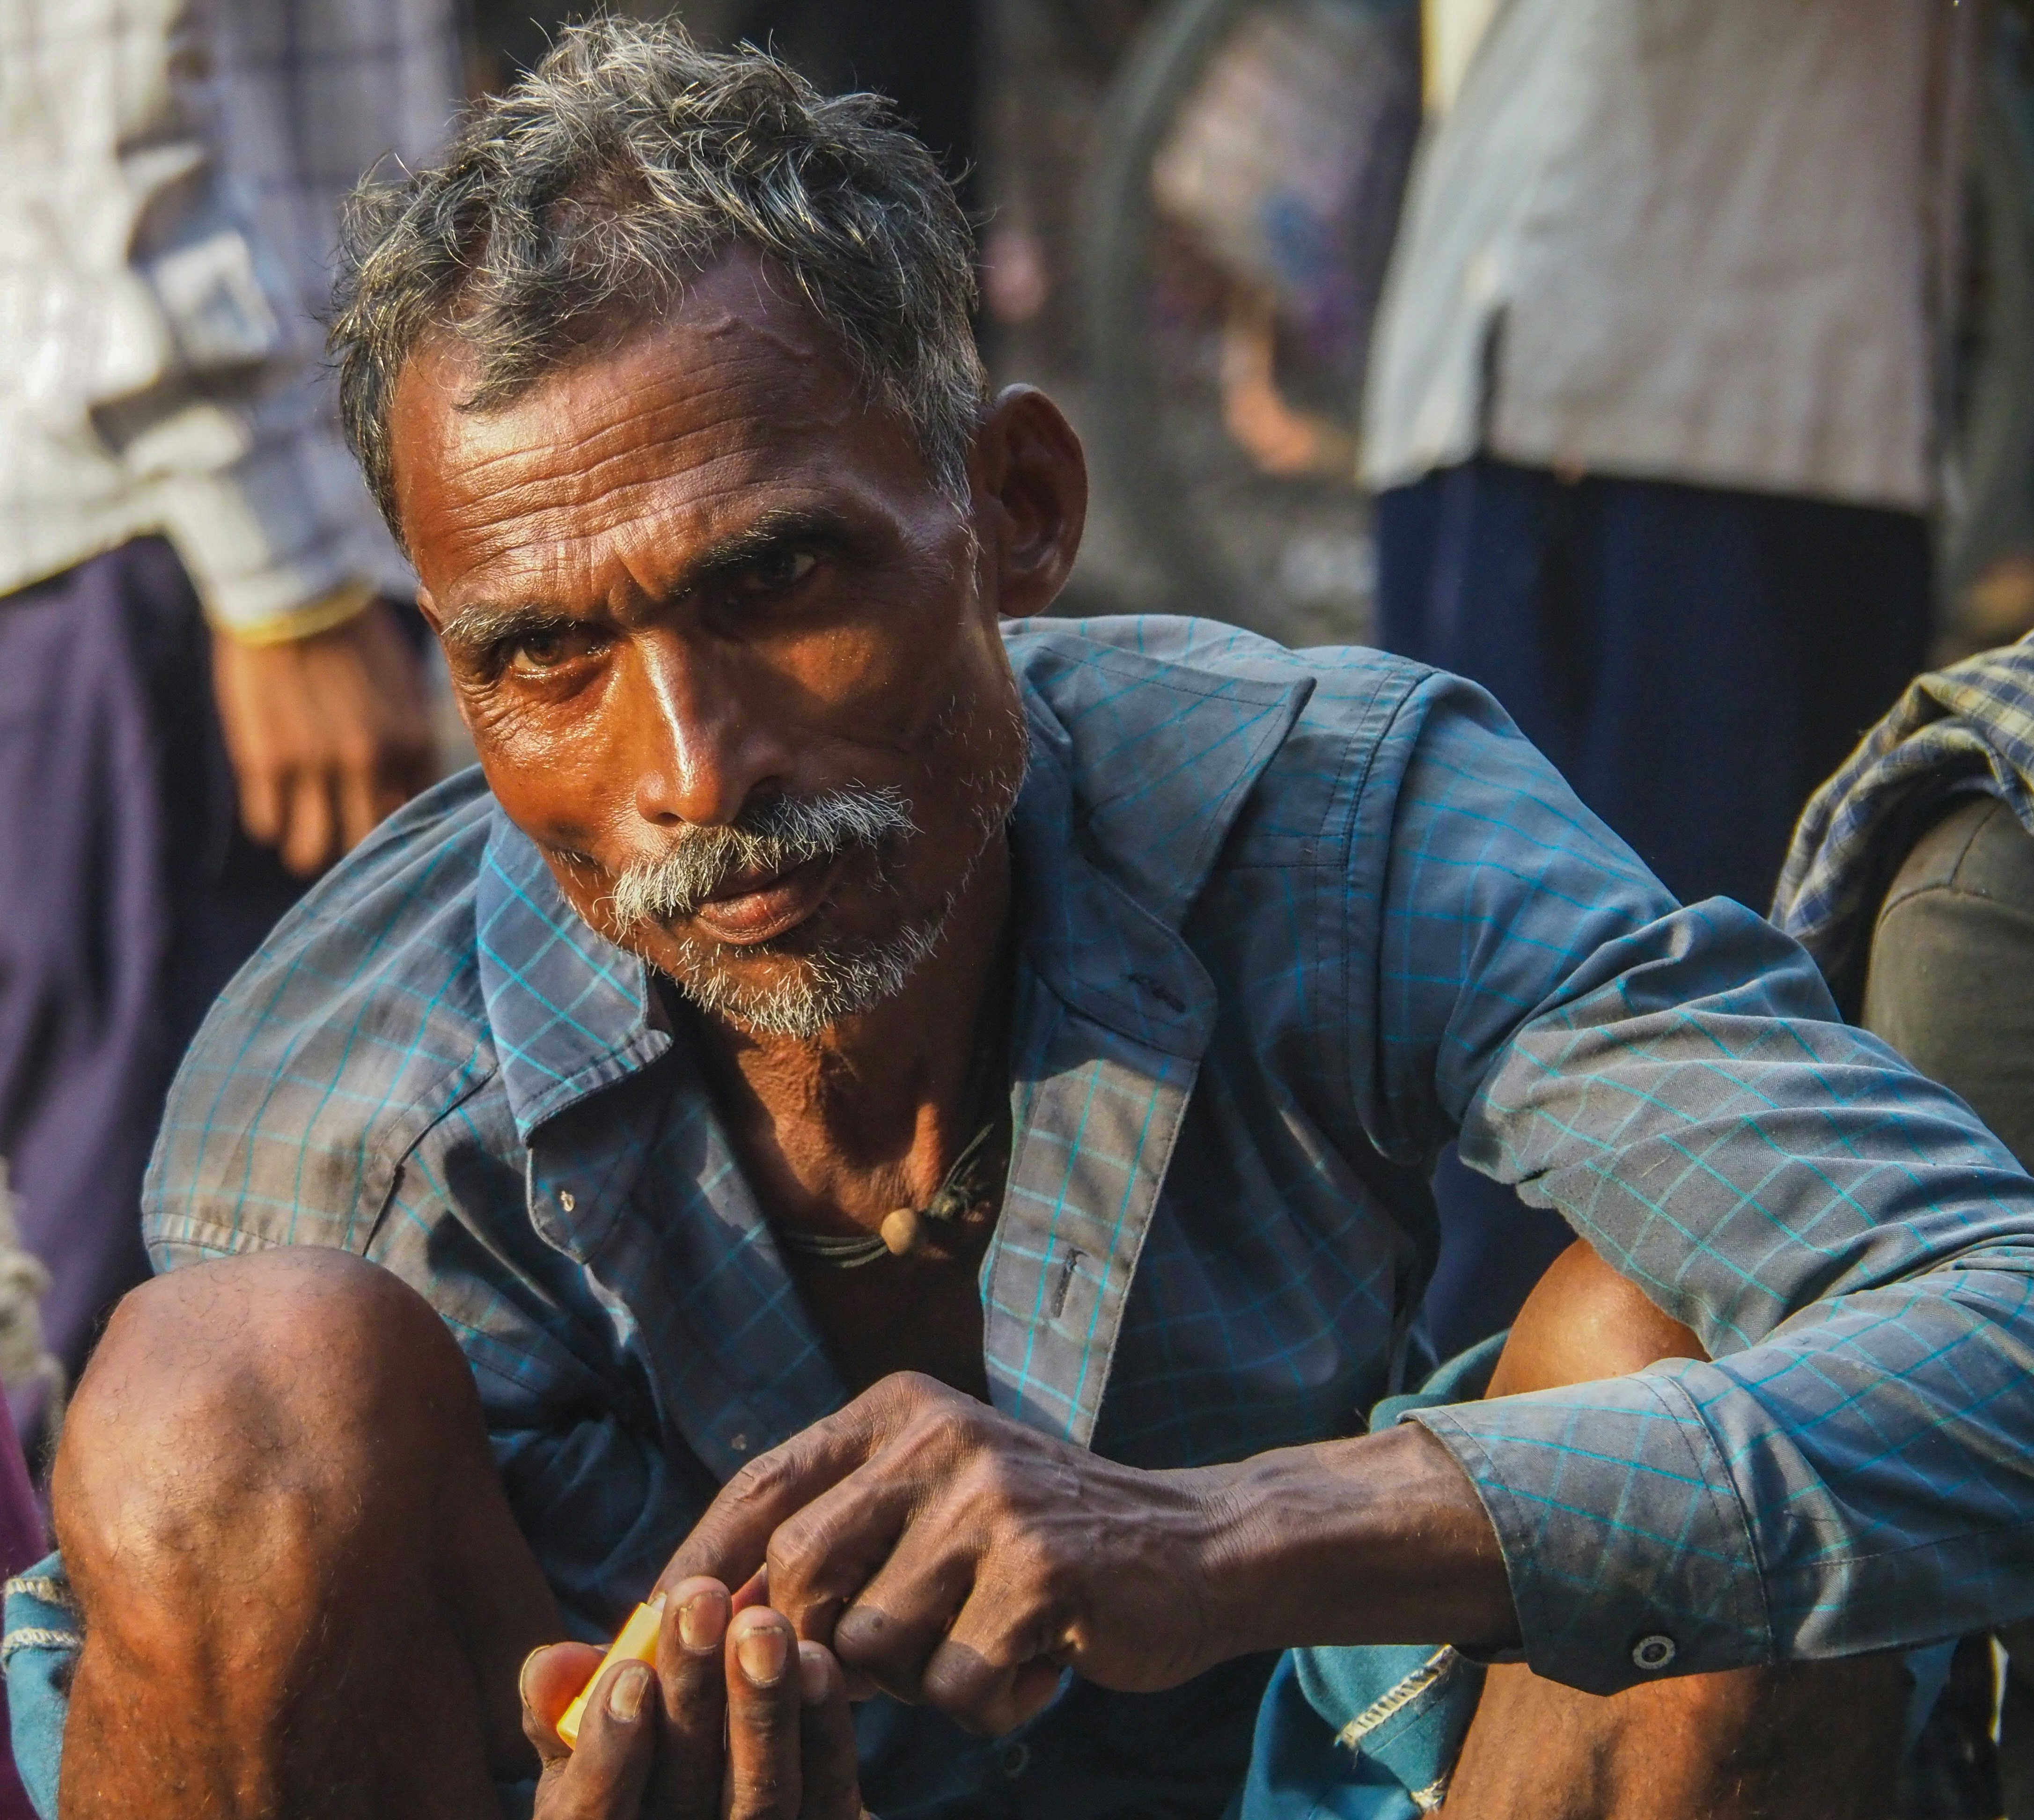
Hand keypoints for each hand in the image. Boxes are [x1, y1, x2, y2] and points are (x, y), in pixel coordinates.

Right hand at [211, 598, 433, 875]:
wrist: (293, 589)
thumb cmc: (351, 633)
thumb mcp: (403, 687)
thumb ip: (407, 740)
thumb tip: (404, 789)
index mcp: (412, 742)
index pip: (413, 813)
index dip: (394, 822)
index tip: (377, 815)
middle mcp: (370, 762)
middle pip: (367, 841)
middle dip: (351, 840)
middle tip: (337, 830)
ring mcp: (316, 766)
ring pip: (313, 849)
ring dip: (306, 846)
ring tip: (300, 836)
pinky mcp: (266, 762)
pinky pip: (269, 823)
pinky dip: (271, 821)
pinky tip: (273, 803)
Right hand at [522, 1579, 864, 1819]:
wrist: (722, 1788)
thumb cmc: (638, 1761)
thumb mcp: (585, 1746)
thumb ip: (563, 1708)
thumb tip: (553, 1659)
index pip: (595, 1816)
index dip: (609, 1753)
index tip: (631, 1672)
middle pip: (684, 1797)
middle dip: (693, 1696)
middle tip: (704, 1600)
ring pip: (762, 1799)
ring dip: (763, 1705)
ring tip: (764, 1623)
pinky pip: (828, 1792)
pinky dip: (823, 1726)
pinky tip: (817, 1658)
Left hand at [657, 1375, 1240, 1736]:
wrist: (1197, 1546)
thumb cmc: (1040, 1546)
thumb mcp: (935, 1503)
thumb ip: (838, 1538)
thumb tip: (701, 1614)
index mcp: (899, 1409)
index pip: (761, 1484)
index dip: (698, 1562)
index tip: (656, 1630)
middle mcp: (937, 1435)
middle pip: (799, 1574)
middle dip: (822, 1643)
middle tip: (901, 1652)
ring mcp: (991, 1497)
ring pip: (870, 1642)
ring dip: (916, 1677)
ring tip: (981, 1642)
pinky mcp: (1040, 1568)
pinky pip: (952, 1686)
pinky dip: (987, 1701)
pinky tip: (1035, 1661)